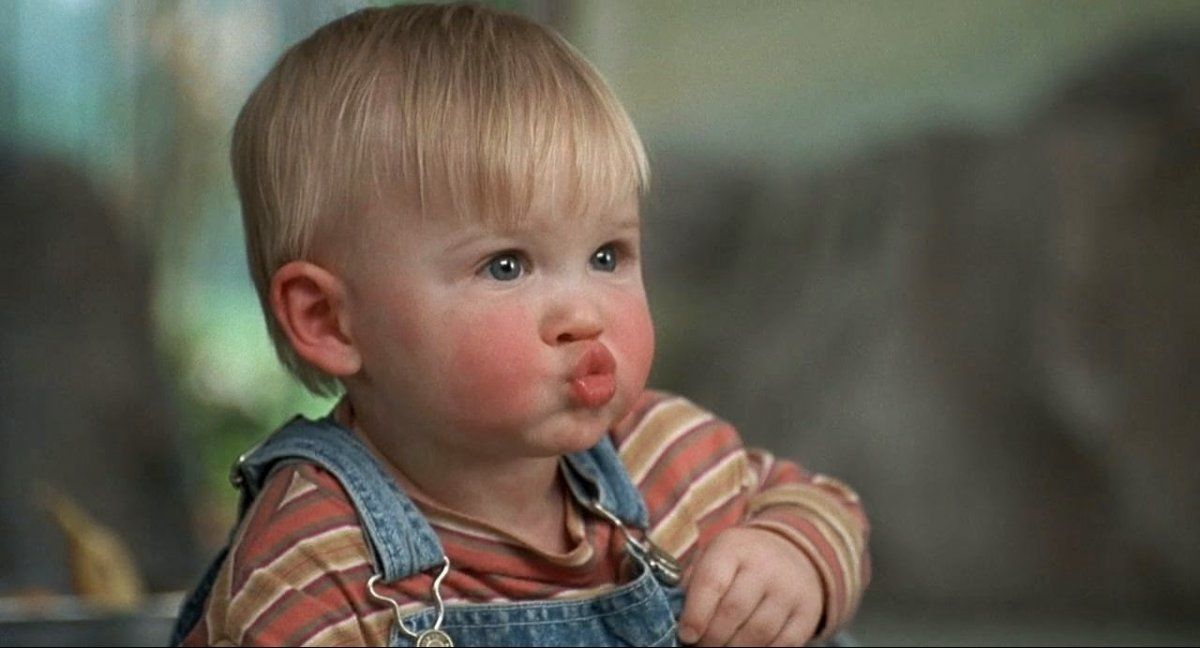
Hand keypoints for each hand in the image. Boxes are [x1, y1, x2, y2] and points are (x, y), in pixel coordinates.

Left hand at [677, 527, 822, 646]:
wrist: (793, 553)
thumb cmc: (739, 561)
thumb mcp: (715, 557)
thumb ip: (694, 583)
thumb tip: (677, 618)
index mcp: (734, 547)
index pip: (712, 582)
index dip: (696, 613)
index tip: (686, 635)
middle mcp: (765, 565)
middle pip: (734, 611)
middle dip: (712, 638)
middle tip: (699, 647)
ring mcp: (790, 589)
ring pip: (758, 632)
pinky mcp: (808, 612)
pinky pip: (783, 644)